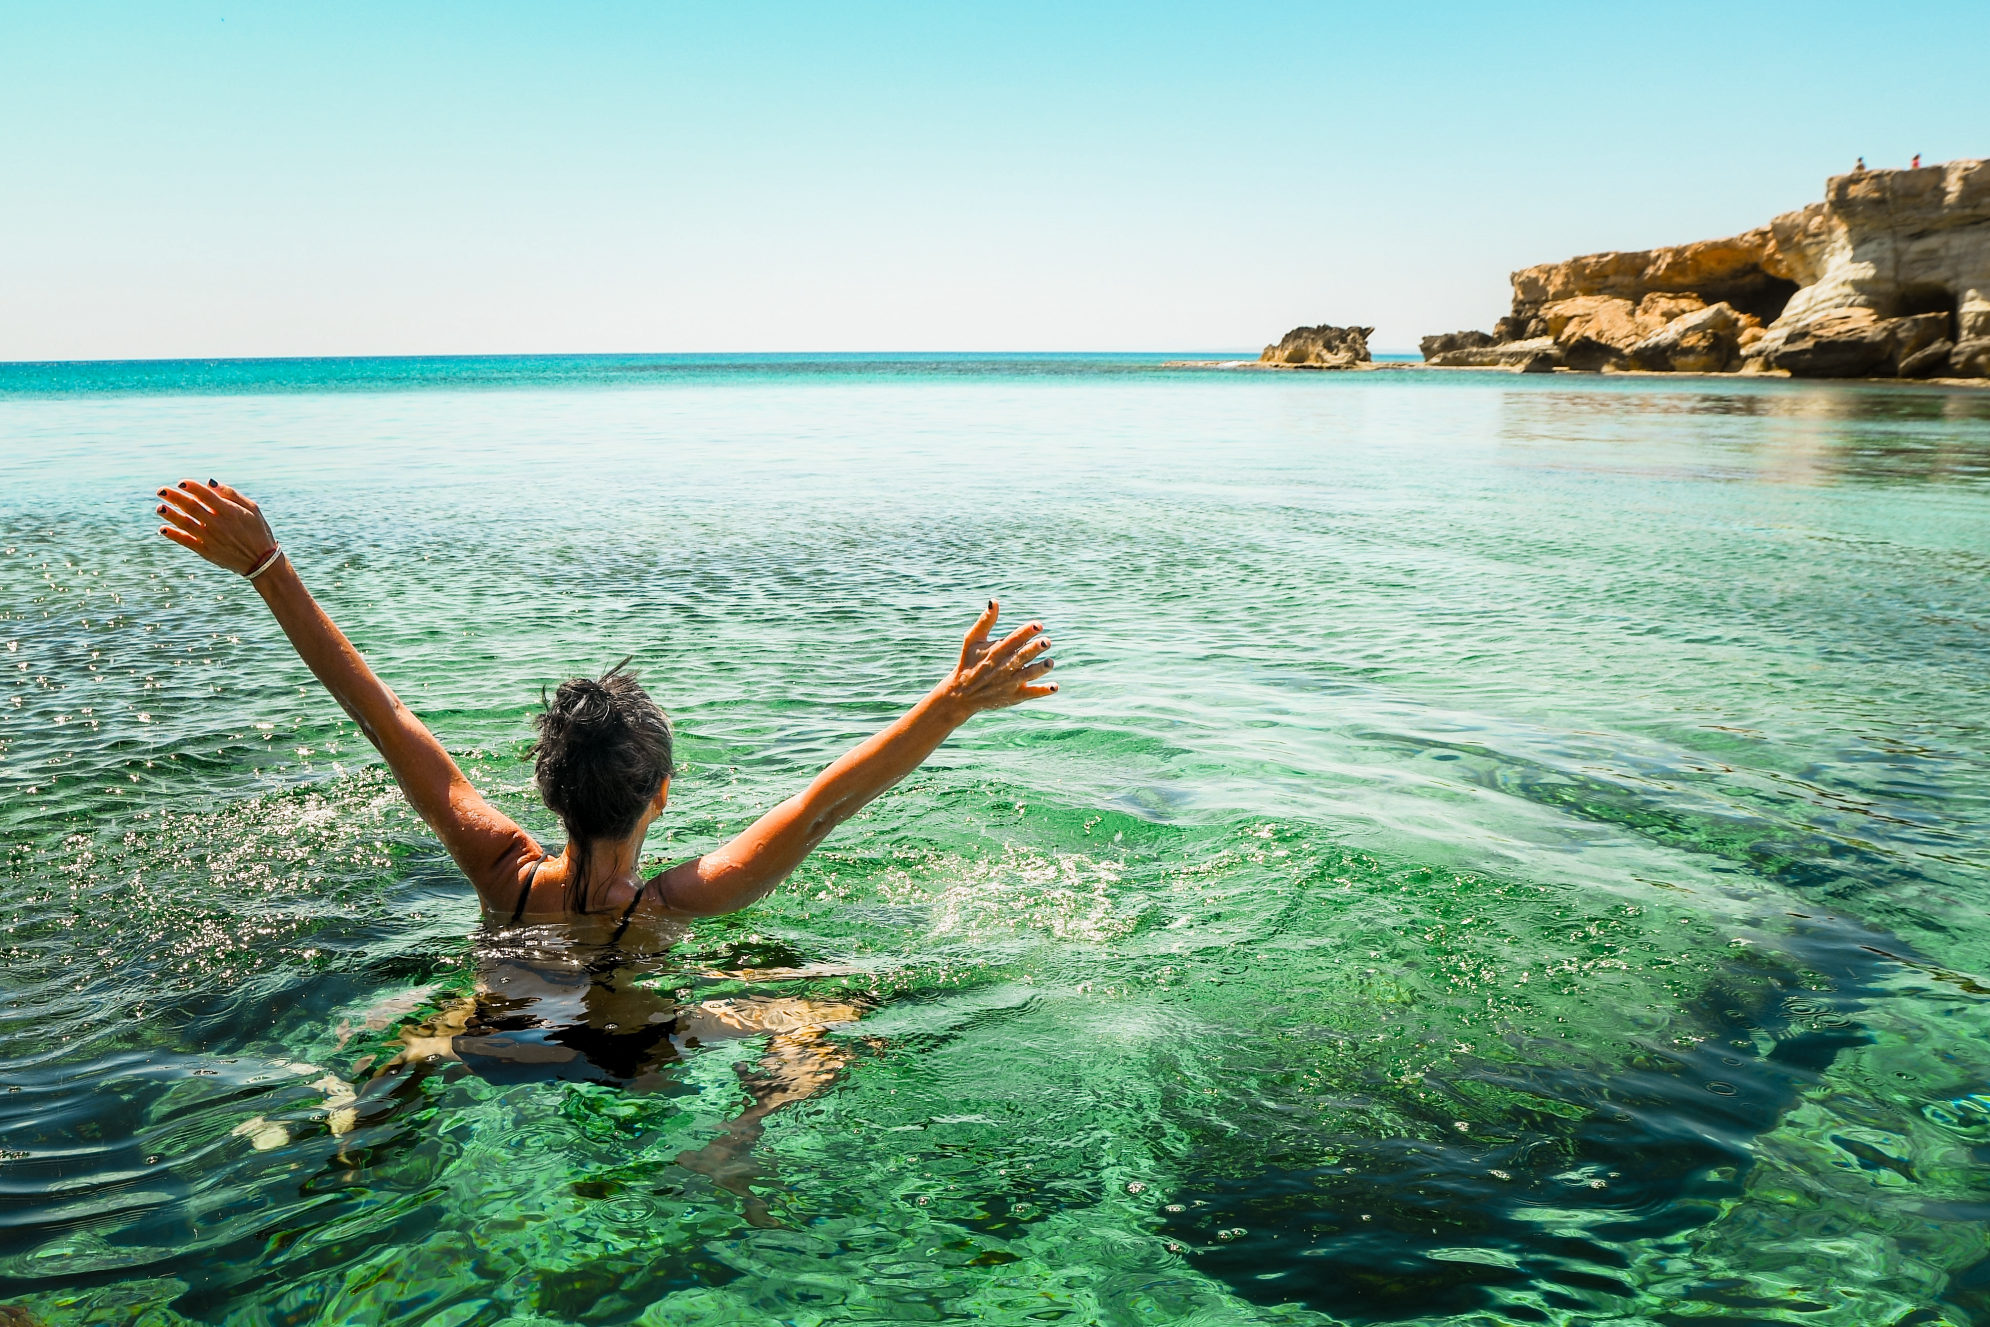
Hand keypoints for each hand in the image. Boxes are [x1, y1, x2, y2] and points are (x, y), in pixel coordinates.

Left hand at [154, 479, 277, 575]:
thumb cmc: (258, 531)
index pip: (205, 495)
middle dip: (174, 497)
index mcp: (230, 511)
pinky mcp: (206, 551)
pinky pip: (186, 541)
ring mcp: (210, 538)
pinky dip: (174, 535)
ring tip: (159, 508)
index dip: (192, 487)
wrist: (261, 562)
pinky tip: (163, 529)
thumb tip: (209, 483)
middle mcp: (218, 524)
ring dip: (170, 515)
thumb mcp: (252, 509)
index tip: (181, 483)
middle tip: (161, 491)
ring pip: (185, 523)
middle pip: (191, 507)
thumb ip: (231, 494)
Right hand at [944, 601, 1055, 713]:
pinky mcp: (1014, 696)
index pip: (1013, 640)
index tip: (1038, 624)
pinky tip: (1054, 687)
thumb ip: (985, 621)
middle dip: (1034, 649)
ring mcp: (1009, 683)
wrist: (962, 695)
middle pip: (1021, 657)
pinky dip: (1042, 691)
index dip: (1025, 632)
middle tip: (1046, 642)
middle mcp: (1003, 667)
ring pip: (1027, 675)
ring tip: (1050, 662)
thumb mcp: (972, 640)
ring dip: (1039, 669)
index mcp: (995, 651)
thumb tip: (994, 601)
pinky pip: (1030, 694)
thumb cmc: (969, 662)